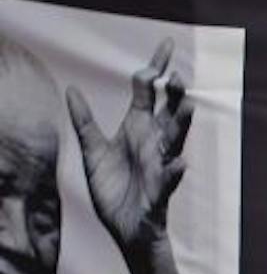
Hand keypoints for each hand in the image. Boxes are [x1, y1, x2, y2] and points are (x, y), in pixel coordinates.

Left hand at [67, 38, 191, 260]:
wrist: (125, 228)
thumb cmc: (114, 190)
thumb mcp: (92, 152)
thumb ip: (84, 121)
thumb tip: (71, 90)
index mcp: (137, 129)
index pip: (148, 92)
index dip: (156, 69)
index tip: (168, 46)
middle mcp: (153, 143)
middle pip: (166, 111)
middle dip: (173, 94)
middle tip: (177, 76)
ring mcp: (159, 165)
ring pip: (174, 140)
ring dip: (182, 124)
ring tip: (188, 107)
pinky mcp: (160, 191)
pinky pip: (169, 179)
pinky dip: (175, 171)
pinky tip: (180, 164)